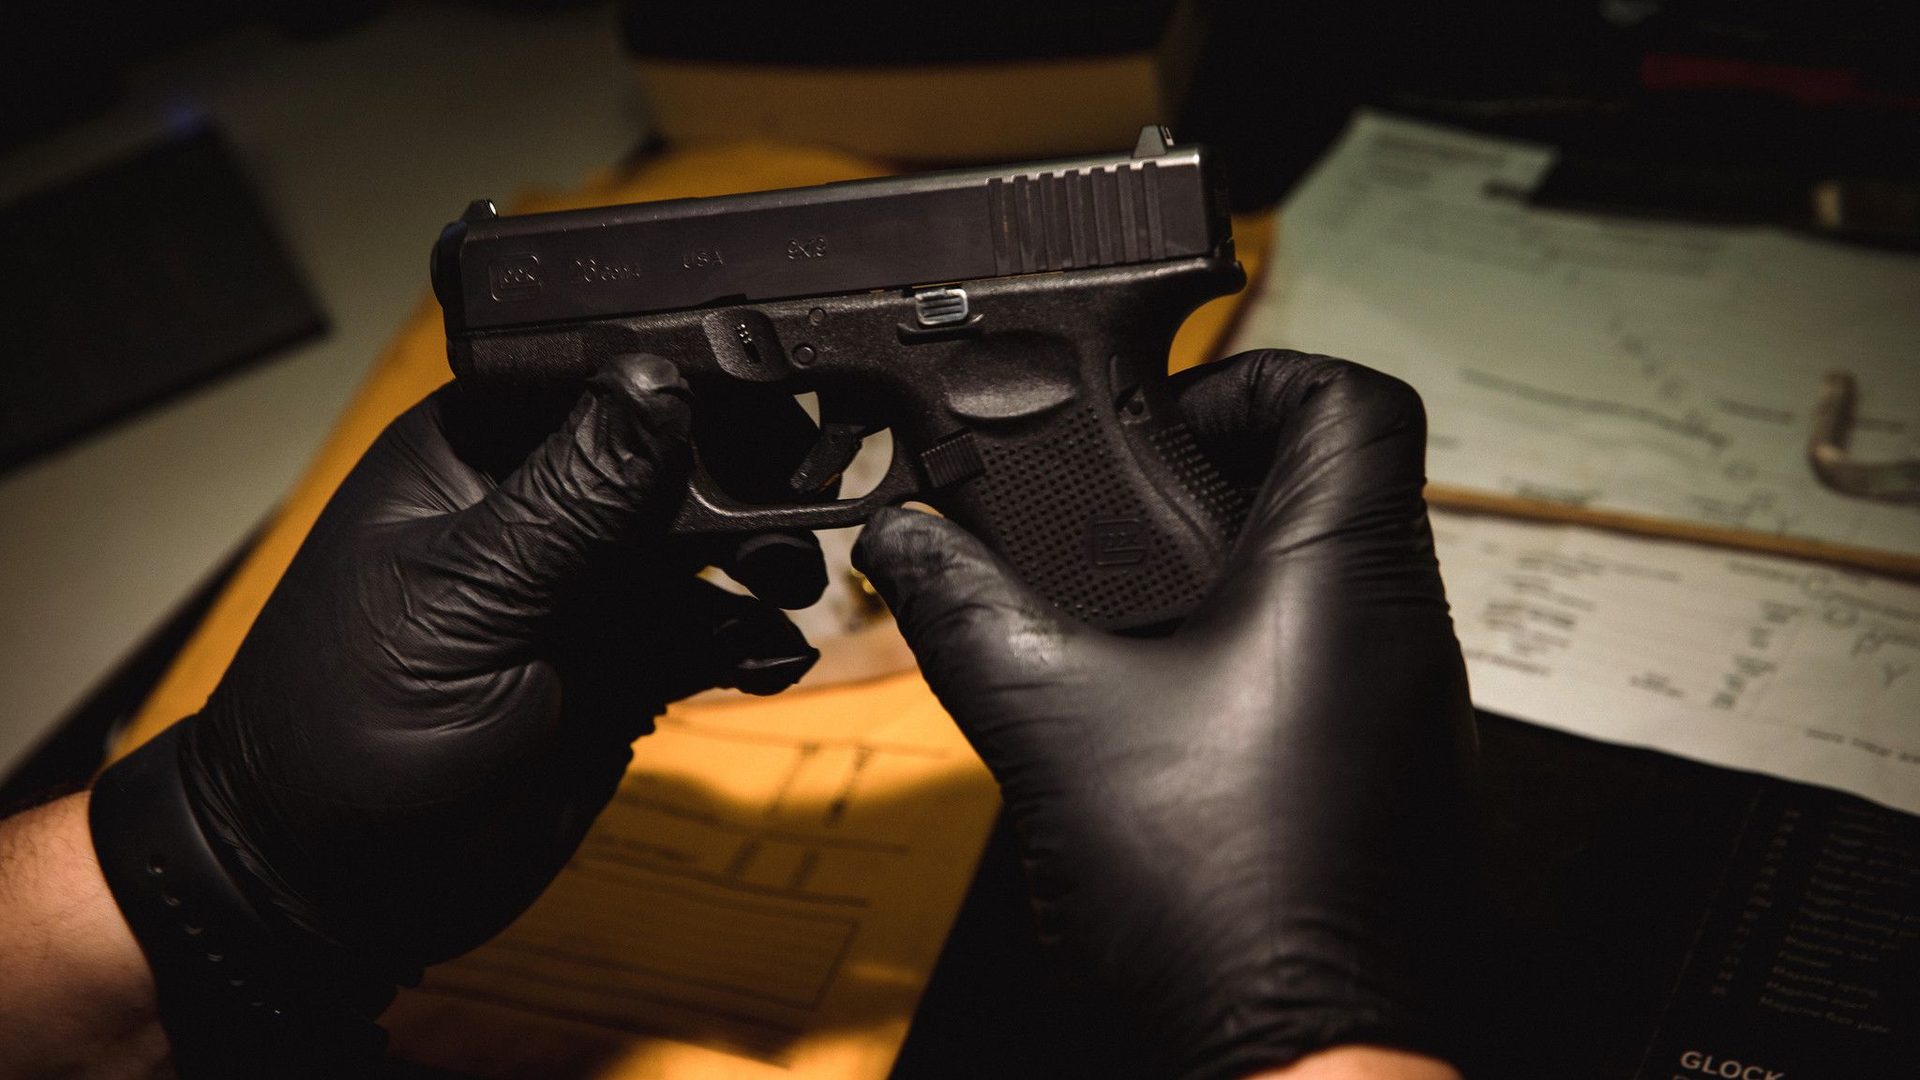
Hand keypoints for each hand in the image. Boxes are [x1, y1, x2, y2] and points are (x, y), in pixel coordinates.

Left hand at [89, 355, 821, 1064]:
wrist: (331, 886)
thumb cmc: (346, 724)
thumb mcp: (467, 597)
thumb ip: (574, 495)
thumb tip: (659, 380)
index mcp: (481, 453)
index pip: (608, 383)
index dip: (696, 387)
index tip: (779, 410)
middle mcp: (544, 506)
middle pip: (678, 460)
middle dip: (747, 482)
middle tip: (799, 516)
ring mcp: (586, 589)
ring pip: (708, 546)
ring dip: (764, 558)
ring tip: (791, 586)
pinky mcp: (622, 663)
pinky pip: (710, 632)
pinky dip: (750, 639)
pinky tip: (772, 657)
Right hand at [854, 350, 1478, 1078]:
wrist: (1302, 1062)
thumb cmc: (1220, 905)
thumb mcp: (1051, 724)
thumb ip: (967, 611)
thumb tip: (905, 543)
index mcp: (1343, 576)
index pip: (1351, 396)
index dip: (1249, 377)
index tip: (1158, 429)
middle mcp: (1402, 628)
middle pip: (1333, 476)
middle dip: (1212, 476)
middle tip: (1116, 518)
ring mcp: (1409, 706)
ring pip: (1335, 572)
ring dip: (1230, 565)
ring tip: (1122, 608)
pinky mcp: (1393, 773)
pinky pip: (1335, 658)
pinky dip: (1253, 645)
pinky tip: (1161, 704)